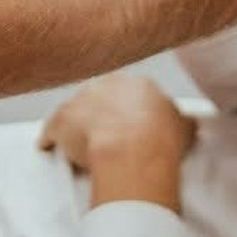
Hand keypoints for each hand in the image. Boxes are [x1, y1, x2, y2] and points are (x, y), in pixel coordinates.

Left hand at [38, 75, 195, 210]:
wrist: (133, 151)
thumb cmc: (160, 141)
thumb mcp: (184, 127)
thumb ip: (181, 121)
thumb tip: (186, 124)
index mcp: (137, 84)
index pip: (130, 93)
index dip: (130, 112)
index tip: (132, 126)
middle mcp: (106, 85)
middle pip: (100, 98)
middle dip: (102, 114)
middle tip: (109, 136)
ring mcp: (81, 101)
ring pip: (75, 111)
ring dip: (77, 126)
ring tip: (82, 147)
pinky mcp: (59, 121)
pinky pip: (51, 130)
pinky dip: (50, 140)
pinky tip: (49, 149)